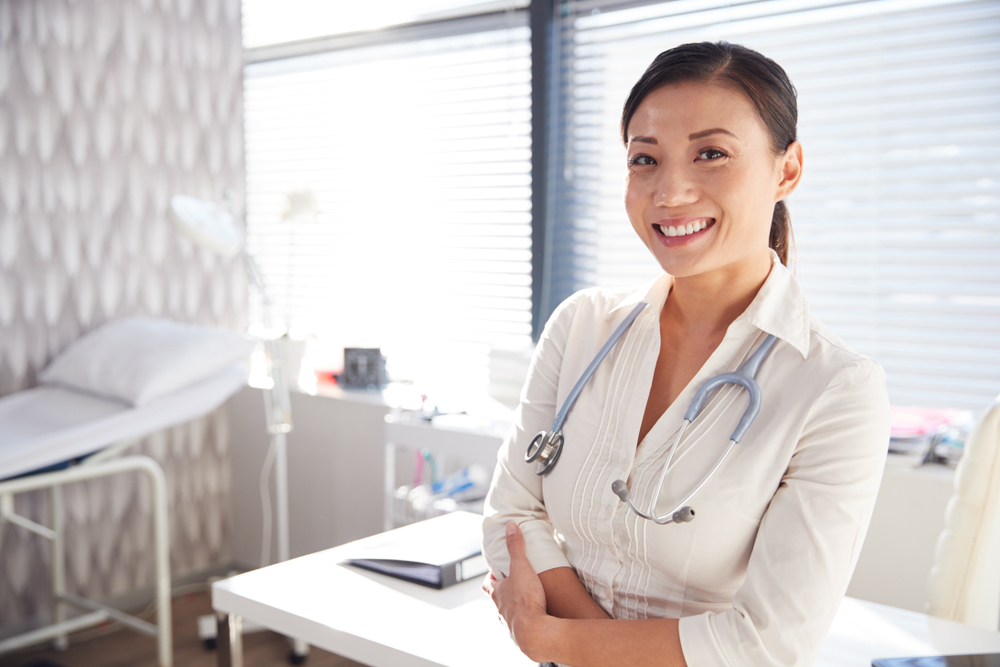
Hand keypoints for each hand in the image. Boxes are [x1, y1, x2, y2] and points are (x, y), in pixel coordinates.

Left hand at [483, 522, 548, 657]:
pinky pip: (523, 626)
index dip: (491, 576)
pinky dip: (528, 621)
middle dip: (505, 592)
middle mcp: (501, 610)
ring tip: (528, 602)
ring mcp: (510, 624)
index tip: (497, 571)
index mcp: (497, 594)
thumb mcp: (520, 567)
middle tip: (515, 585)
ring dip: (515, 608)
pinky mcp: (522, 635)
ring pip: (508, 614)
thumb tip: (510, 527)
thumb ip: (516, 547)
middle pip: (498, 600)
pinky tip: (537, 618)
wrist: (534, 632)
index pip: (488, 583)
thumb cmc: (525, 600)